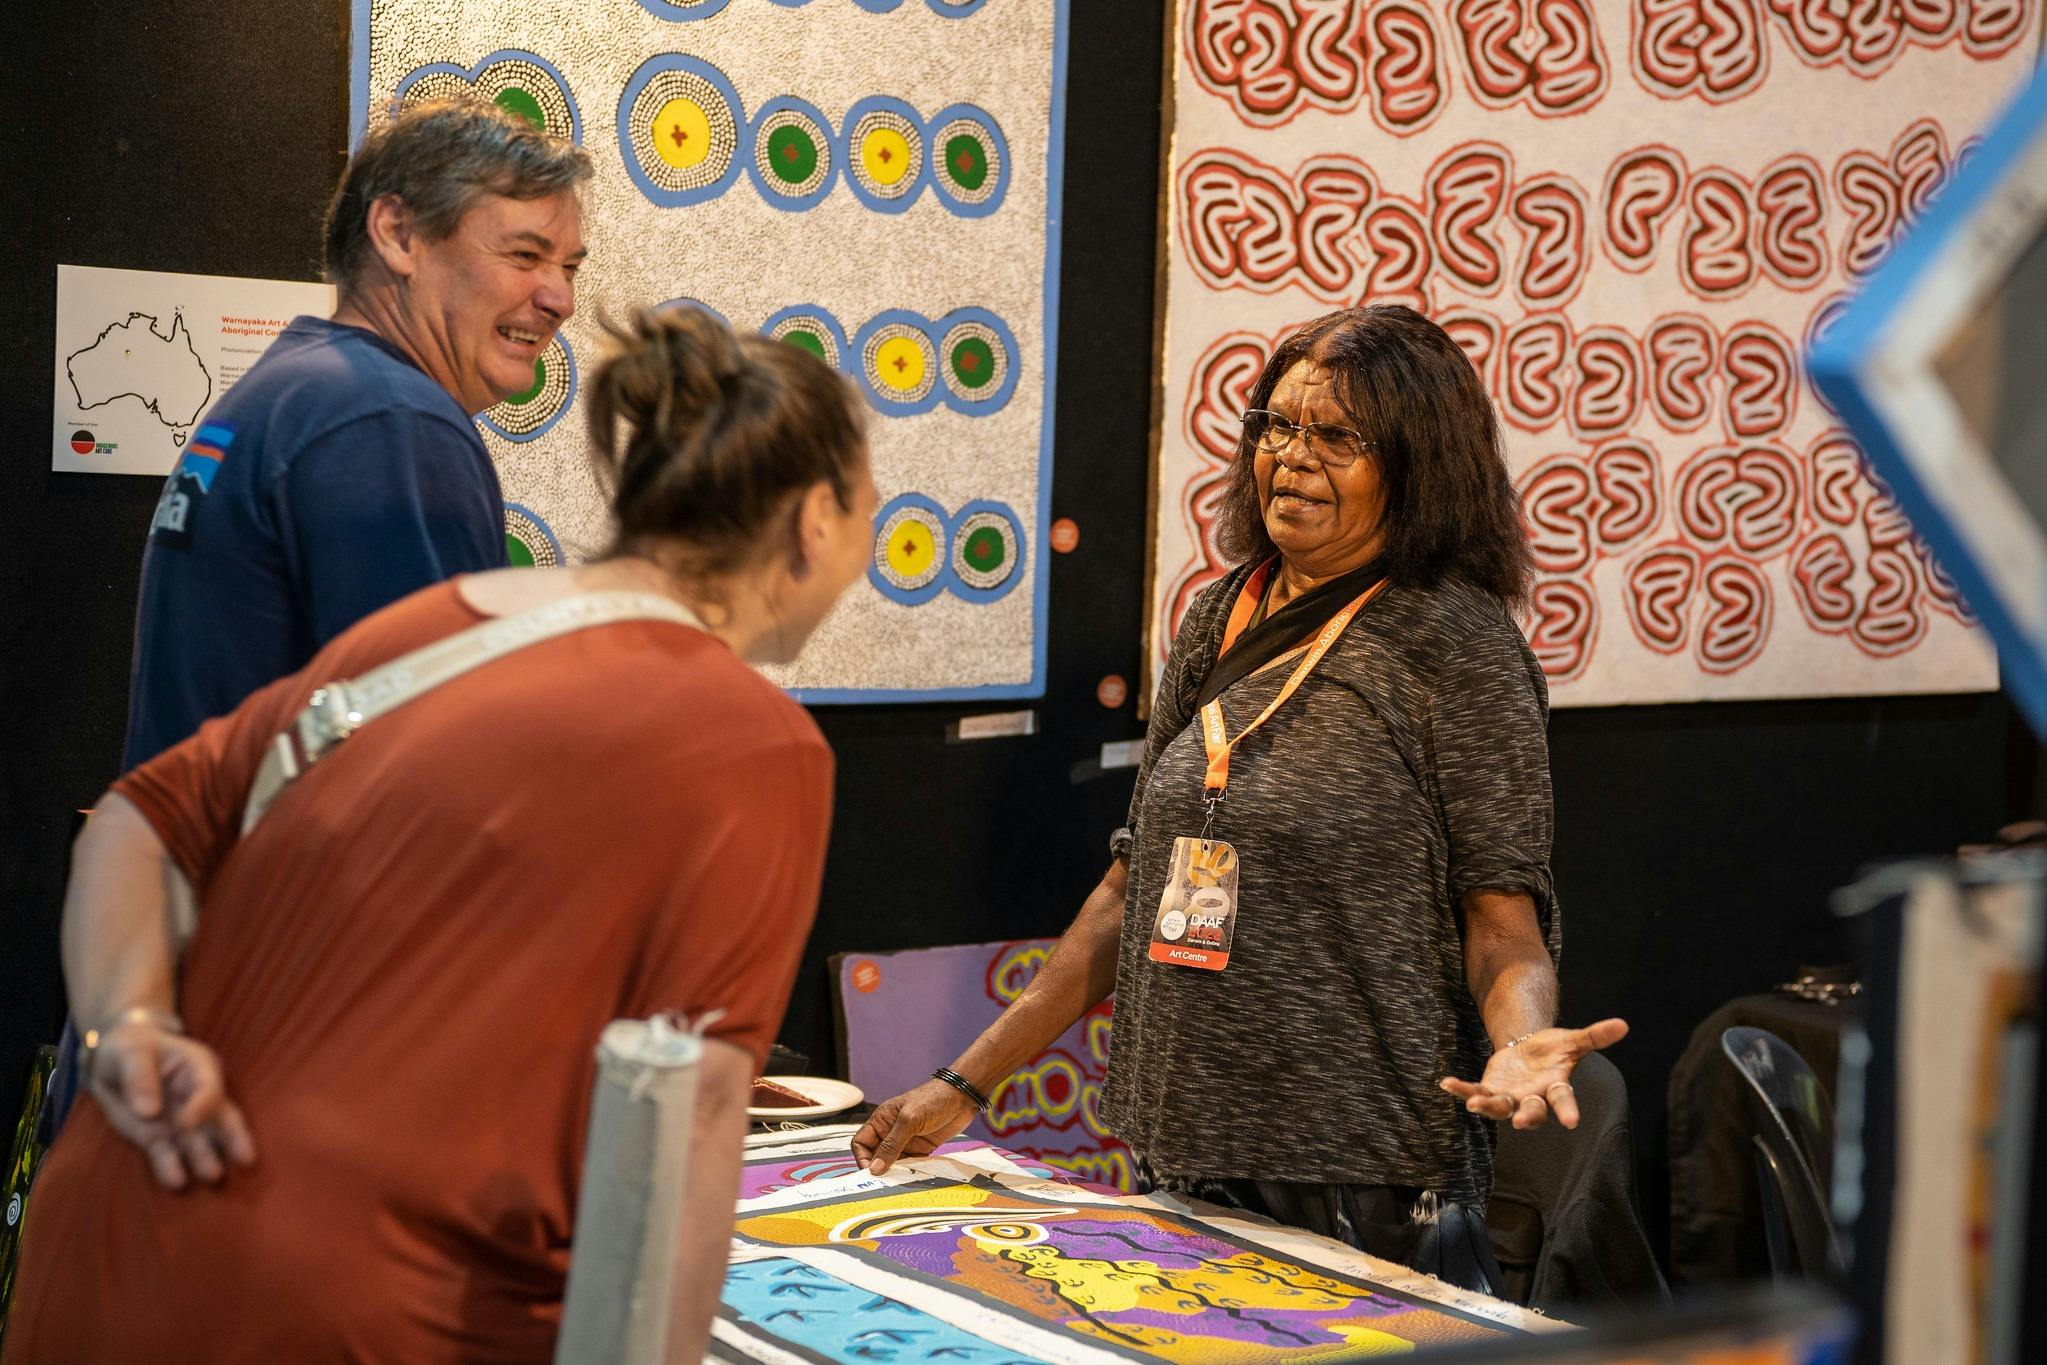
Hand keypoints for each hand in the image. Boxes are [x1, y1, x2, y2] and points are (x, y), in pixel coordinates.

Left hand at [88, 1018, 257, 1189]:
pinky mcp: (159, 1137)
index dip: (201, 1107)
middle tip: (247, 1159)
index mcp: (198, 1068)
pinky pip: (168, 1154)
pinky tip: (176, 1181)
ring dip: (205, 1158)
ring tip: (212, 1176)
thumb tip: (149, 1111)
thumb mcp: (131, 1051)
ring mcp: (180, 1121)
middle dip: (234, 1139)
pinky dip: (172, 1168)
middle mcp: (197, 1097)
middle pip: (223, 1119)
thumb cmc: (129, 1047)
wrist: (111, 1062)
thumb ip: (139, 1077)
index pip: (209, 1090)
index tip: (185, 1123)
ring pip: (199, 1141)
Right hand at [850, 1078, 978, 1174]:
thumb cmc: (933, 1099)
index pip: (860, 1143)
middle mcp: (890, 1132)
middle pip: (875, 1156)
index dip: (861, 1158)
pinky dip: (908, 1173)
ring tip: (897, 1184)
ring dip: (894, 1173)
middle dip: (877, 1169)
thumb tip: (875, 1167)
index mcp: (881, 1120)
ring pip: (892, 1163)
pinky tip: (911, 1179)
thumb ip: (891, 1144)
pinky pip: (909, 1165)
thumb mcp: (909, 1120)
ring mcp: (905, 1141)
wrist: (962, 1097)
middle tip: (883, 1184)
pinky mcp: (920, 1149)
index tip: (870, 1172)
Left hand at [1439, 1018, 1628, 1130]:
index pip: (1564, 1100)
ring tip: (1472, 1104)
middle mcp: (1533, 1098)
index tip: (1572, 1122)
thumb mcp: (1572, 1040)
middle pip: (1532, 1112)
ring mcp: (1510, 1098)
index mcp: (1555, 1086)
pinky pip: (1475, 1092)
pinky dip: (1461, 1089)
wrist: (1528, 1052)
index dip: (1567, 1110)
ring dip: (1486, 1106)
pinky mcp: (1491, 1090)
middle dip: (1527, 1118)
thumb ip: (1595, 1036)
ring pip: (1499, 1108)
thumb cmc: (1553, 1051)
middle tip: (1522, 1123)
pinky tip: (1446, 1083)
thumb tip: (1624, 1024)